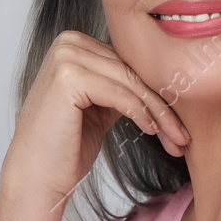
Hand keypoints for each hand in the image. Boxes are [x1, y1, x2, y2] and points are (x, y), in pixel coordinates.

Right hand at [1, 31, 188, 204]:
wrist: (36, 177)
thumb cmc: (64, 147)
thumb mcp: (99, 107)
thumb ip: (120, 87)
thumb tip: (163, 83)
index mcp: (73, 43)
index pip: (127, 62)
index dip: (156, 92)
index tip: (179, 121)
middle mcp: (67, 43)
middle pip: (130, 71)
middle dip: (162, 105)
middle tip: (183, 134)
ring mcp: (65, 57)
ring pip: (130, 82)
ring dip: (159, 112)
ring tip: (176, 138)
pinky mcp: (68, 77)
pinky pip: (121, 94)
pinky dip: (142, 114)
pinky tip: (153, 131)